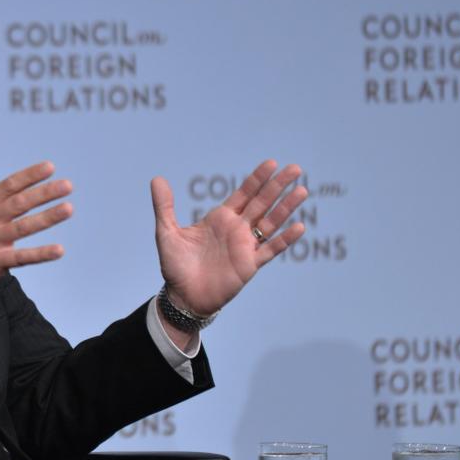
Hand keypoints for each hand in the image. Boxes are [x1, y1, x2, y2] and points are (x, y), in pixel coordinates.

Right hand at [0, 159, 72, 311]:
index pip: (8, 186)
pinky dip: (40, 254)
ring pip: (23, 227)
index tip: (50, 167)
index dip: (29, 176)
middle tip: (68, 185)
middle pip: (19, 203)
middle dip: (44, 193)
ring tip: (69, 208)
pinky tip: (59, 250)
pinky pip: (22, 257)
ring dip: (47, 218)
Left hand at [151, 160, 307, 317]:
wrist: (182, 296)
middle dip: (278, 186)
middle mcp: (236, 229)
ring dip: (286, 208)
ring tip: (302, 191)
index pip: (243, 193)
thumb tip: (157, 179)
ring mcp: (245, 246)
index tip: (272, 163)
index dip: (257, 179)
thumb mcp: (166, 232)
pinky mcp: (250, 265)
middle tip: (295, 168)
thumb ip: (164, 206)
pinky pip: (271, 249)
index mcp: (220, 218)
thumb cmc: (175, 265)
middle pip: (262, 203)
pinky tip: (299, 227)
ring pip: (271, 222)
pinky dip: (285, 239)